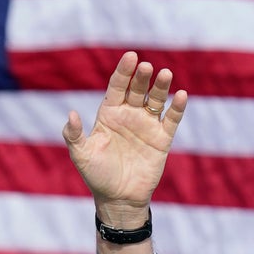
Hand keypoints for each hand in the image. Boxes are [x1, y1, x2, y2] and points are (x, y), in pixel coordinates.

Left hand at [61, 51, 186, 226]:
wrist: (118, 198)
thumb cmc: (96, 174)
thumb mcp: (81, 154)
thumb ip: (74, 134)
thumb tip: (71, 113)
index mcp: (109, 114)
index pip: (117, 87)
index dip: (123, 72)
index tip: (130, 56)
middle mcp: (128, 116)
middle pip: (137, 90)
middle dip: (141, 77)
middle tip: (146, 66)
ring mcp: (146, 126)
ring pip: (156, 100)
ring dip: (161, 87)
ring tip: (165, 74)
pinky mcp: (162, 139)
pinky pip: (171, 119)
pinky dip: (177, 108)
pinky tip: (181, 95)